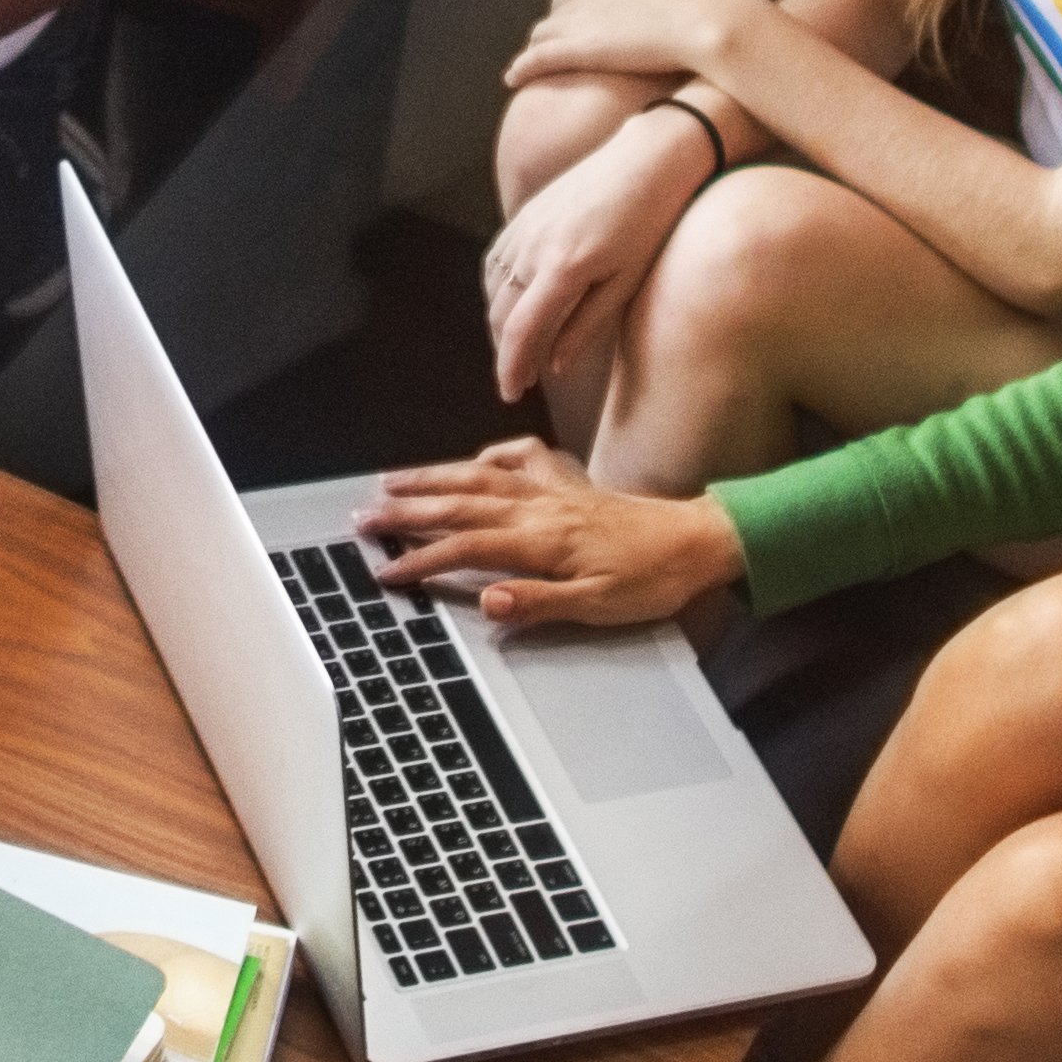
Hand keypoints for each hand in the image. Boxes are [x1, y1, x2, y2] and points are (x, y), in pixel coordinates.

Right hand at [356, 439, 745, 630]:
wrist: (698, 543)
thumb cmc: (652, 579)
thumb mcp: (598, 606)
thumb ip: (540, 602)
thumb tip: (488, 600)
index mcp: (542, 541)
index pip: (465, 548)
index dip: (420, 560)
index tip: (384, 570)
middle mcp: (540, 508)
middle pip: (459, 505)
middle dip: (406, 510)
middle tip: (363, 516)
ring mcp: (554, 491)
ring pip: (479, 476)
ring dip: (432, 477)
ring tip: (392, 480)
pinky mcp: (570, 484)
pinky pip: (523, 458)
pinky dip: (493, 455)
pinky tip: (476, 462)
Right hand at [483, 109, 721, 403]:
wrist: (649, 157)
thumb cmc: (650, 221)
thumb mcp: (627, 281)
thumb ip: (585, 326)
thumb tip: (554, 366)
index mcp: (564, 268)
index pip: (521, 331)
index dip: (511, 368)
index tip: (511, 394)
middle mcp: (534, 247)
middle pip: (501, 314)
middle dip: (505, 352)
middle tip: (518, 382)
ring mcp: (525, 228)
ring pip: (494, 290)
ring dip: (499, 324)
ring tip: (517, 349)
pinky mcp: (525, 215)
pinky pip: (496, 262)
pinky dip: (497, 291)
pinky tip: (511, 306)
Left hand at [506, 0, 760, 97]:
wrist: (711, 21)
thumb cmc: (713, 18)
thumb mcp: (689, 6)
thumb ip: (675, 13)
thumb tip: (698, 25)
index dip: (570, 15)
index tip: (572, 32)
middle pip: (554, 14)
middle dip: (550, 34)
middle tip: (548, 55)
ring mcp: (581, 20)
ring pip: (541, 36)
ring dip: (535, 52)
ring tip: (528, 71)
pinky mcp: (577, 47)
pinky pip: (536, 58)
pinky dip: (521, 68)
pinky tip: (512, 79)